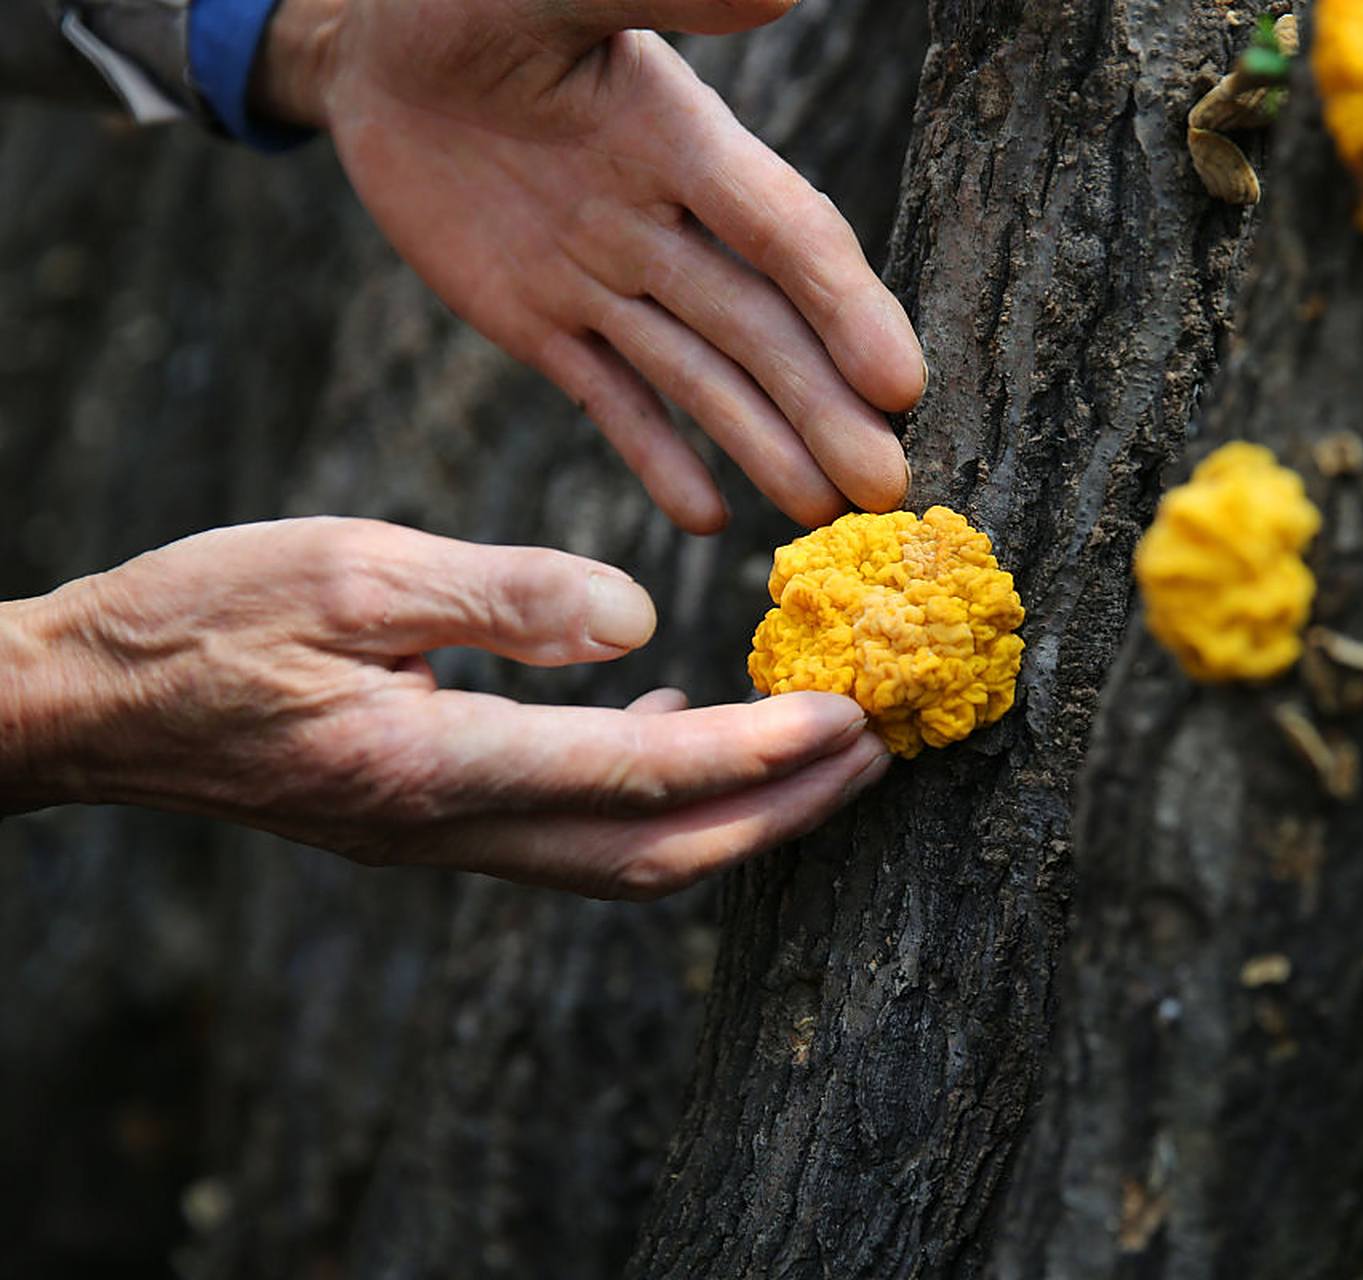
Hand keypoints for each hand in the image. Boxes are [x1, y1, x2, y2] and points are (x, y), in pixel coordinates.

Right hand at [0, 519, 889, 899]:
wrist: (95, 707)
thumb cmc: (205, 619)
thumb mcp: (349, 568)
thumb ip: (503, 596)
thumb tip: (641, 614)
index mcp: (436, 765)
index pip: (641, 774)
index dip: (759, 753)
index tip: (853, 720)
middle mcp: (455, 829)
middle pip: (661, 853)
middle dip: (782, 810)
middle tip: (878, 755)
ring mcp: (444, 842)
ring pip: (629, 861)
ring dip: (737, 816)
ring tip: (820, 756)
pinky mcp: (434, 826)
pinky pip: (578, 836)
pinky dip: (659, 800)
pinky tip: (686, 725)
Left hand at [257, 0, 923, 532]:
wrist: (375, 56)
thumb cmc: (462, 0)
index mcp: (678, 137)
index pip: (781, 233)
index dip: (844, 307)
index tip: (900, 383)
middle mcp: (658, 220)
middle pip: (757, 327)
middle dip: (822, 408)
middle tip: (883, 490)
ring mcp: (602, 279)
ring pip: (696, 376)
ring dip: (762, 443)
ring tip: (817, 515)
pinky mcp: (539, 323)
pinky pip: (607, 399)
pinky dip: (656, 456)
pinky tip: (708, 516)